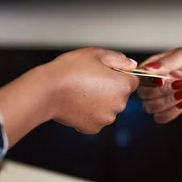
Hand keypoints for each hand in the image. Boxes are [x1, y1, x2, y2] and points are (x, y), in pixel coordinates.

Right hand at [0, 47, 138, 144]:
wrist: (47, 91)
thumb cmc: (70, 69)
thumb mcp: (96, 54)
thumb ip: (119, 59)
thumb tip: (131, 65)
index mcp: (122, 86)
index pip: (133, 80)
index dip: (120, 74)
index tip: (105, 72)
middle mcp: (119, 105)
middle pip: (120, 95)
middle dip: (110, 88)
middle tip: (89, 80)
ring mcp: (106, 118)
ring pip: (108, 108)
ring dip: (100, 101)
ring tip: (81, 91)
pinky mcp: (93, 128)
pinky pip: (96, 118)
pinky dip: (89, 112)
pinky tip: (77, 102)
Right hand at [137, 47, 181, 123]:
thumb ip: (166, 62)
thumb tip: (148, 68)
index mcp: (151, 68)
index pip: (138, 78)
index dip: (148, 82)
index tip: (162, 80)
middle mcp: (151, 84)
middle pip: (143, 95)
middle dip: (161, 92)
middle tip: (180, 84)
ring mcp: (159, 97)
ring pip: (149, 108)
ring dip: (166, 103)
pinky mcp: (168, 108)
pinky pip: (160, 118)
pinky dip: (170, 113)